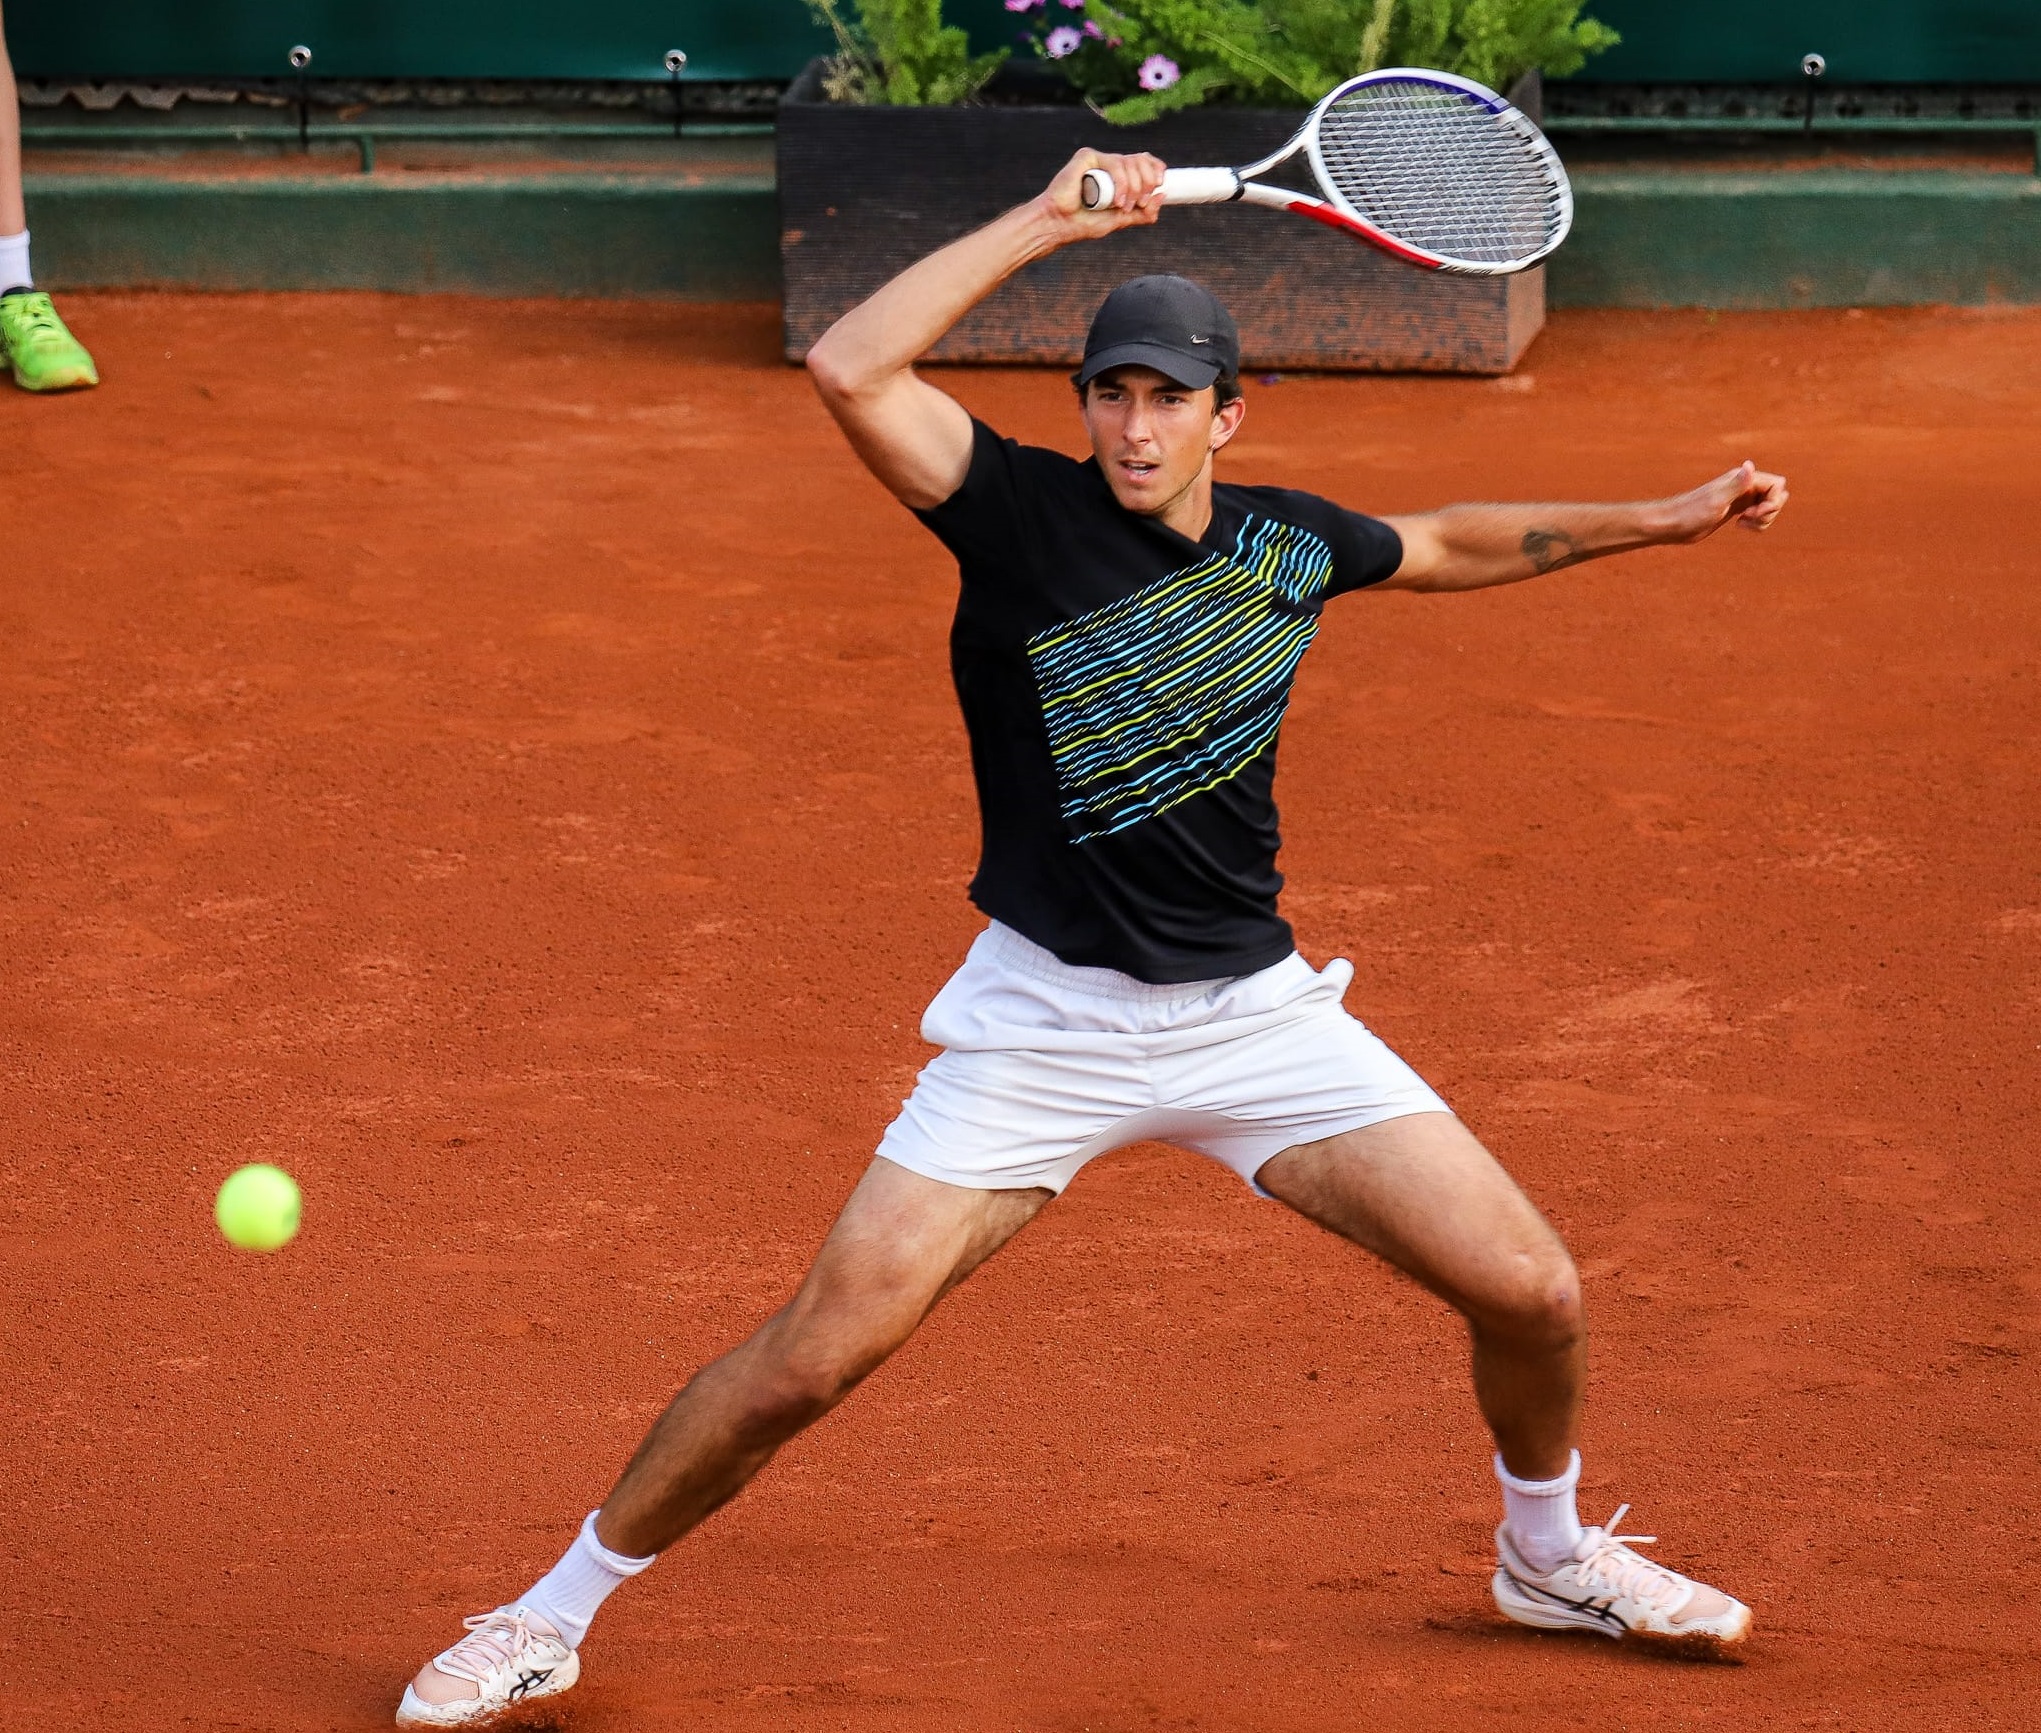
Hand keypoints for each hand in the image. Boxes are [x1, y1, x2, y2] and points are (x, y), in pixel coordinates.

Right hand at [1040, 148, 1165, 241]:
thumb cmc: (1084, 223)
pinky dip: (1121, 181)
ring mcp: (1099, 161)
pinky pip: (1113, 162)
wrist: (1059, 224)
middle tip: (1139, 202)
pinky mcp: (1087, 157)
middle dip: (1146, 182)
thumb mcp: (1120, 221)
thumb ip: (1142, 214)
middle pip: (1140, 160)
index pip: (1144, 162)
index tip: (1160, 185)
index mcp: (1119, 176)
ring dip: (1133, 187)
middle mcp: (1110, 166)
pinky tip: (1116, 199)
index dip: (1156, 169)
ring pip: (1129, 162)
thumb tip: (1162, 196)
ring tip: (1122, 206)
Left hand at [1660, 460, 1788, 541]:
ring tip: (1745, 524)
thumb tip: (1749, 465)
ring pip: (1768, 505)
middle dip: (1771, 510)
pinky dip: (1757, 523)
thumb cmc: (1691, 512)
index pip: (1777, 484)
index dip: (1774, 501)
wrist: (1672, 524)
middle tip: (1751, 518)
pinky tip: (1741, 526)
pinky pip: (1758, 514)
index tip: (1756, 513)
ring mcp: (1740, 498)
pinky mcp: (1734, 510)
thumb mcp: (1717, 500)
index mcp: (1742, 479)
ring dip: (1765, 519)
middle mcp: (1743, 486)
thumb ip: (1736, 484)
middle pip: (1777, 494)